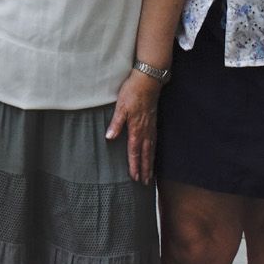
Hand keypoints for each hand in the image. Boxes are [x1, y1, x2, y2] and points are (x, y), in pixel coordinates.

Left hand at [106, 69, 161, 183]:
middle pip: (146, 154)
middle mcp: (146, 131)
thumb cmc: (133, 92)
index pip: (134, 152)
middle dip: (145, 169)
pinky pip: (154, 142)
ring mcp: (151, 127)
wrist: (148, 80)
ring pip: (151, 149)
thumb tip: (109, 138)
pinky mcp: (153, 122)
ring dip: (150, 163)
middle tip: (144, 183)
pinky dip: (154, 152)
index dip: (134, 165)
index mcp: (136, 129)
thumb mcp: (121, 106)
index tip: (134, 178)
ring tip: (150, 175)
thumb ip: (116, 123)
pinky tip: (152, 154)